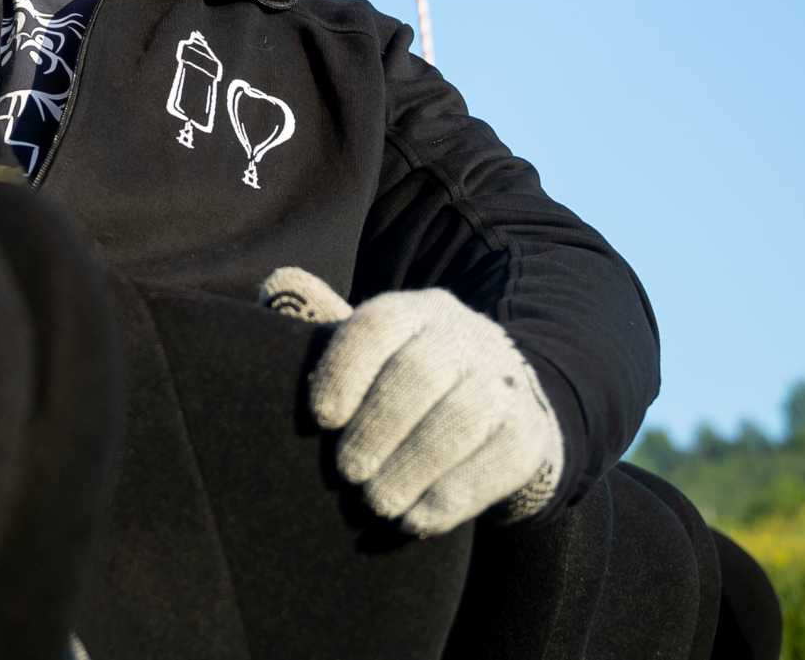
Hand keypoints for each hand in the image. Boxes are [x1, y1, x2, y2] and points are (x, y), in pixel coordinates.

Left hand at [261, 267, 563, 535]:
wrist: (502, 409)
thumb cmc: (408, 384)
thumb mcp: (374, 352)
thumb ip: (324, 326)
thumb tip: (275, 285)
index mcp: (416, 311)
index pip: (378, 324)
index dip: (345, 369)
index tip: (320, 418)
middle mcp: (464, 337)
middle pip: (420, 371)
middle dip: (378, 426)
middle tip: (347, 472)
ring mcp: (503, 382)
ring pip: (462, 417)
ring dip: (413, 466)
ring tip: (376, 503)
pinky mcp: (528, 433)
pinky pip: (495, 462)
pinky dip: (451, 496)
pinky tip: (416, 519)